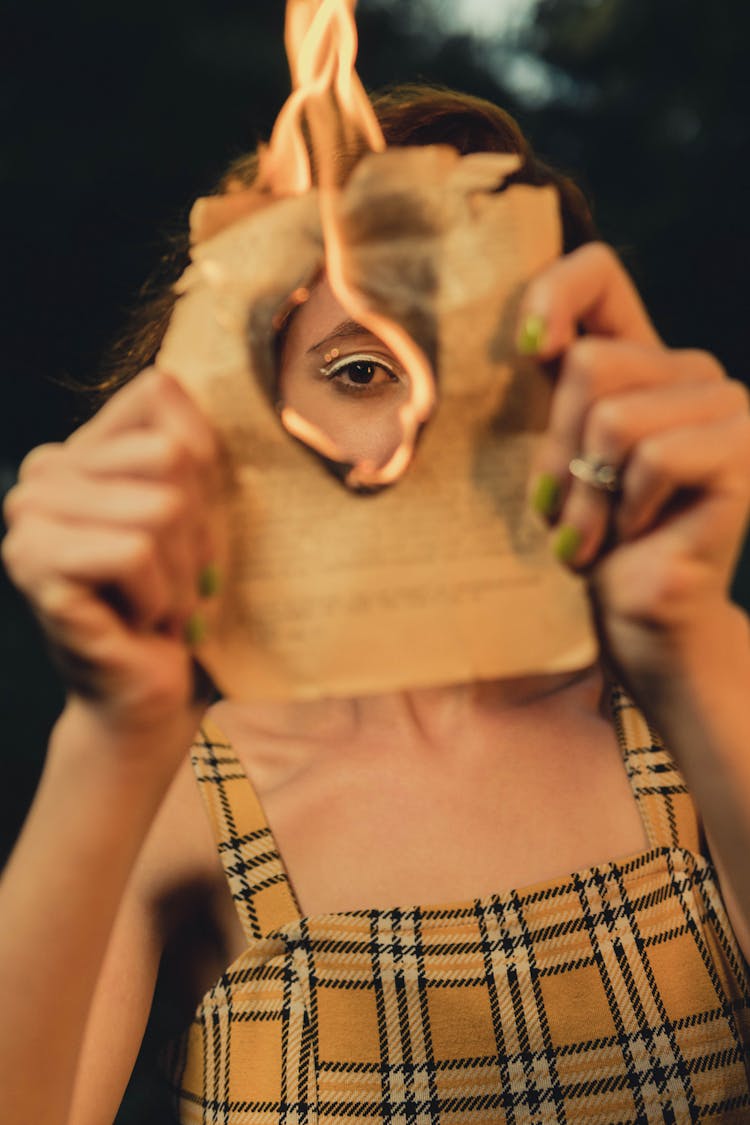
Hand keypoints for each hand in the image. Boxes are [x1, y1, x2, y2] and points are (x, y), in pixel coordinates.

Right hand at [2, 369, 225, 733]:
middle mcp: (43, 473)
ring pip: (158, 507)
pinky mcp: (32, 564)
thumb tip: (165, 378)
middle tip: (179, 578)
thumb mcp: (204, 508)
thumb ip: (188, 439)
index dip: (202, 469)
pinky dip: (156, 596)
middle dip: (197, 532)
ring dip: (180, 573)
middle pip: (171, 458)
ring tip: (160, 603)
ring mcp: (29, 516)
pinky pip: (132, 551)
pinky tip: (137, 620)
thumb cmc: (181, 598)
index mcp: (81, 449)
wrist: (153, 688)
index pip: (159, 398)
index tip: (190, 529)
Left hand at [518, 242, 749, 691]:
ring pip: (614, 416)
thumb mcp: (553, 456)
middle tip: (564, 508)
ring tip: (594, 533)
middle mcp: (690, 371)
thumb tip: (535, 341)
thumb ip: (546, 393)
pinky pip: (652, 457)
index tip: (529, 352)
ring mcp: (727, 407)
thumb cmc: (591, 538)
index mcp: (639, 360)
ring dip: (588, 493)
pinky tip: (637, 534)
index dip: (553, 296)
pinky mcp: (745, 451)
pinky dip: (626, 508)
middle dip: (559, 450)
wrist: (639, 615)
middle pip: (589, 364)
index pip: (598, 272)